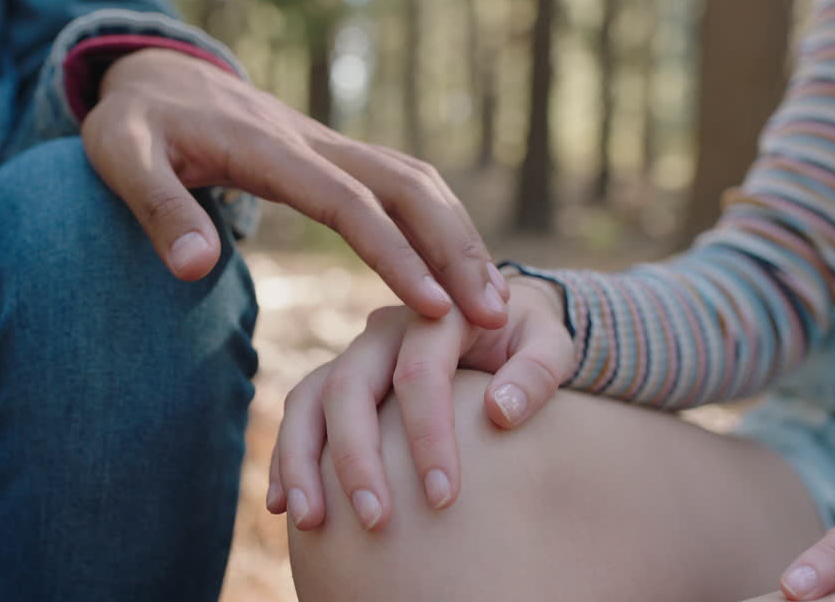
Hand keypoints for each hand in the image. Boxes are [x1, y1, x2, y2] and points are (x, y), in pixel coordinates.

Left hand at [85, 48, 509, 328]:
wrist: (154, 72)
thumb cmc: (134, 123)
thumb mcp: (121, 158)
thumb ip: (158, 209)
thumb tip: (195, 269)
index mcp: (267, 148)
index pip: (347, 203)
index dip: (394, 254)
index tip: (434, 306)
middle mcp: (312, 141)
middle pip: (407, 185)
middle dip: (456, 247)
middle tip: (494, 315)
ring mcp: (328, 145)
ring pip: (416, 180)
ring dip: (459, 236)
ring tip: (492, 302)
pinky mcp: (333, 156)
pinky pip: (401, 184)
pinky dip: (439, 224)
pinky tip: (456, 269)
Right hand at [266, 276, 573, 531]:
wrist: (495, 318)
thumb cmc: (525, 338)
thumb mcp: (551, 342)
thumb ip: (538, 371)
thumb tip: (501, 412)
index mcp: (435, 313)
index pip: (420, 373)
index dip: (429, 436)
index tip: (445, 499)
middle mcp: (382, 330)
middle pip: (349, 386)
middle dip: (357, 458)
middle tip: (377, 521)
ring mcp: (353, 356)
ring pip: (308, 399)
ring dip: (303, 461)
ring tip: (311, 521)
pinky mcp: (335, 382)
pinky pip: (298, 416)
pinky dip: (286, 459)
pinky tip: (283, 508)